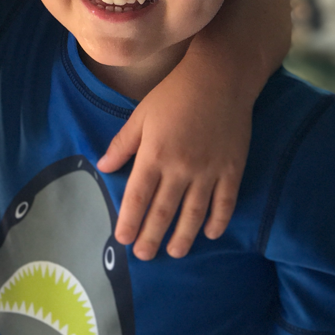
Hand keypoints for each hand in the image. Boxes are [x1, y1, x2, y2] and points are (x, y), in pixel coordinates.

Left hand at [98, 62, 248, 259]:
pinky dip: (218, 220)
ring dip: (183, 236)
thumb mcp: (141, 115)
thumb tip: (103, 167)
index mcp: (154, 154)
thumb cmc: (175, 93)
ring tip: (174, 252)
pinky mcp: (232, 169)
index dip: (130, 221)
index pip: (138, 197)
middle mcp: (181, 168)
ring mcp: (209, 170)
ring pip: (194, 213)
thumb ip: (123, 144)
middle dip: (152, 236)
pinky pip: (225, 202)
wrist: (220, 78)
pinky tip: (210, 234)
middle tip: (144, 256)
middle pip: (164, 211)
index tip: (123, 239)